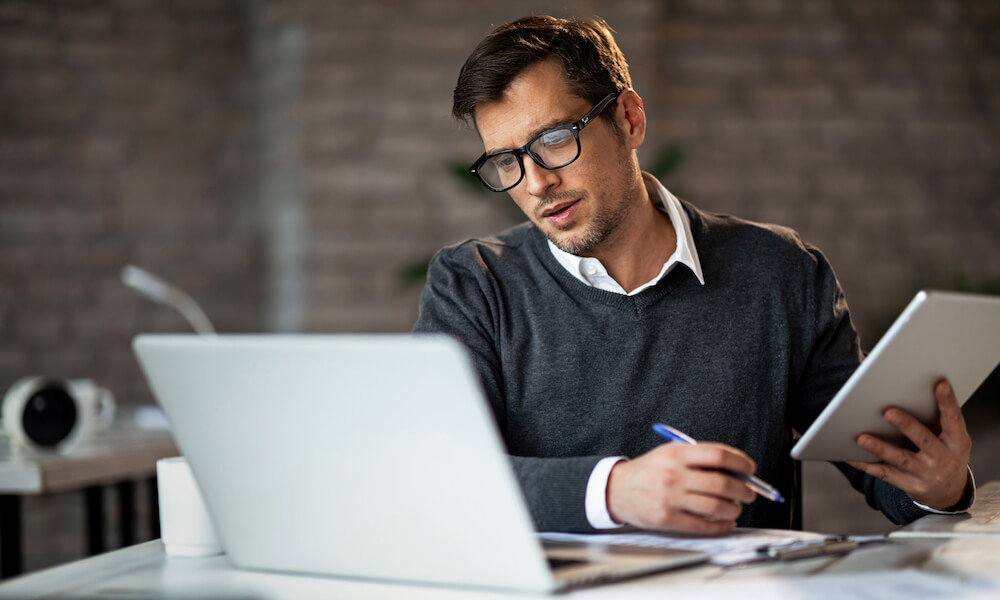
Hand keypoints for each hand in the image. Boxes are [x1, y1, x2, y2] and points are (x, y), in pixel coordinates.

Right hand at [606, 442, 756, 533]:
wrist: (617, 489)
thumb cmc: (649, 471)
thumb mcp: (670, 454)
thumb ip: (701, 459)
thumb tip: (737, 471)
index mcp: (677, 454)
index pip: (719, 456)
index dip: (741, 463)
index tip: (750, 469)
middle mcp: (674, 475)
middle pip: (722, 483)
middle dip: (743, 490)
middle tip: (749, 493)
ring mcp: (671, 498)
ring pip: (716, 507)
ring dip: (734, 508)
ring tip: (736, 507)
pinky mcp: (668, 519)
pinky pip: (703, 526)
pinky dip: (721, 526)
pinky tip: (725, 522)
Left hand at [848, 380, 971, 509]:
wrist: (950, 492)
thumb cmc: (946, 454)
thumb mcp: (952, 439)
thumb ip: (937, 420)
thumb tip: (911, 391)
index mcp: (957, 442)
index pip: (954, 419)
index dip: (948, 402)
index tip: (941, 384)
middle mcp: (945, 459)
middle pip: (924, 439)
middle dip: (906, 425)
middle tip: (888, 412)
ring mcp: (928, 474)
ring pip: (901, 459)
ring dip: (880, 448)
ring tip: (861, 438)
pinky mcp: (911, 486)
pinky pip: (885, 474)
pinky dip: (866, 465)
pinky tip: (850, 456)